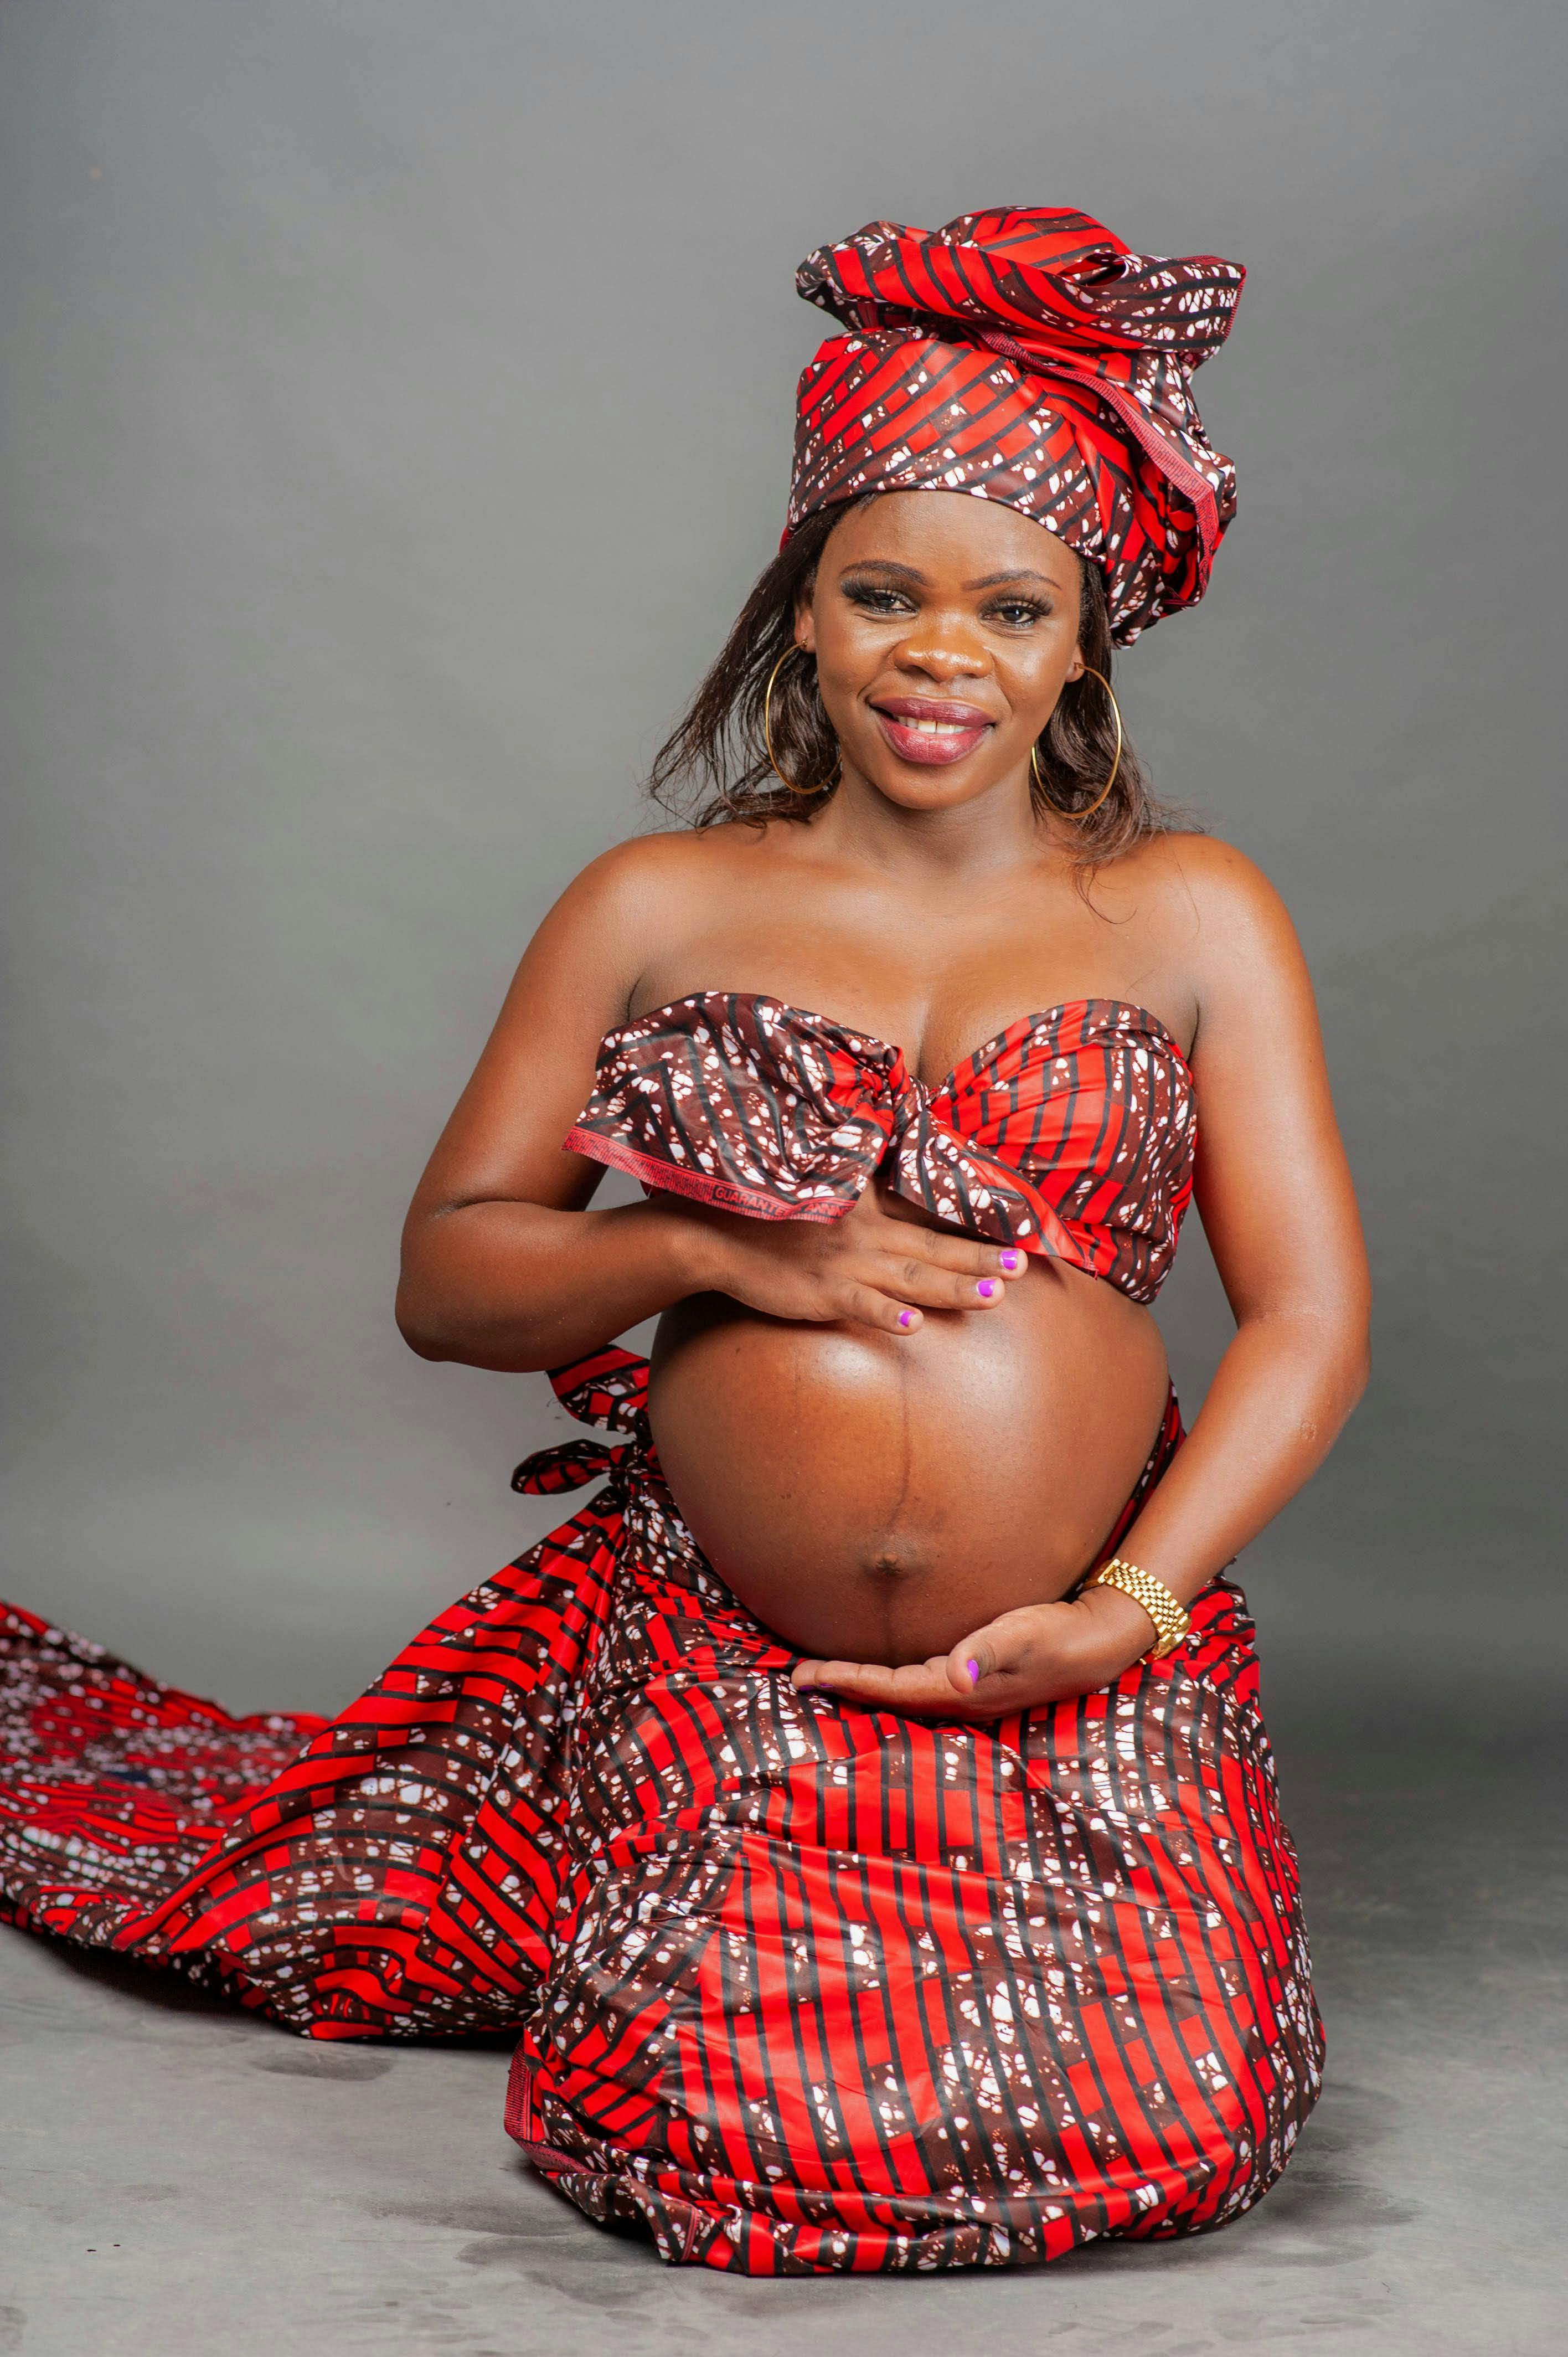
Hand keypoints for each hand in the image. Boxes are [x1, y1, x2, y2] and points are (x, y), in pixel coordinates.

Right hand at [668, 1180, 1028, 1335]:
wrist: (712, 1228)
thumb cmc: (768, 1211)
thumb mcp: (822, 1189)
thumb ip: (863, 1192)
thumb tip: (894, 1185)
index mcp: (869, 1211)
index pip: (931, 1219)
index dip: (974, 1228)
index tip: (1019, 1233)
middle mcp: (865, 1235)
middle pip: (934, 1249)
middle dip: (981, 1259)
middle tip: (1023, 1267)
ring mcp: (843, 1264)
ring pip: (910, 1278)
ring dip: (953, 1287)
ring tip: (994, 1297)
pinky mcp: (819, 1292)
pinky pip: (859, 1304)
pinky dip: (887, 1314)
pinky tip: (914, 1326)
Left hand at [791, 1581, 1159, 1718]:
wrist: (1100, 1641)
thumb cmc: (1060, 1632)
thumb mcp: (1026, 1634)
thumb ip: (989, 1650)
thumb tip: (955, 1672)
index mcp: (962, 1692)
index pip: (890, 1689)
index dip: (845, 1683)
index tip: (805, 1676)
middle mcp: (959, 1698)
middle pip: (886, 1698)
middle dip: (842, 1689)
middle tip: (796, 1678)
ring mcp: (967, 1691)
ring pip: (900, 1693)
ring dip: (862, 1686)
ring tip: (824, 1675)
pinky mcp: (975, 1677)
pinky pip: (918, 1683)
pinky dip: (889, 1678)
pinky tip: (881, 1668)